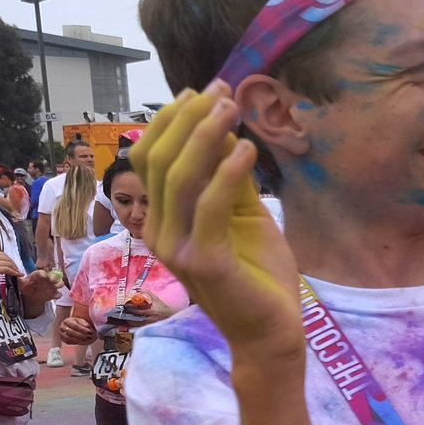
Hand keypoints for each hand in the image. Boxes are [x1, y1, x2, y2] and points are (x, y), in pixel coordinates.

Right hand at [0, 246, 16, 298]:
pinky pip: (7, 269)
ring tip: (19, 273)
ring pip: (8, 263)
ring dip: (15, 268)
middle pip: (7, 257)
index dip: (8, 260)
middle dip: (13, 263)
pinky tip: (17, 275)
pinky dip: (14, 272)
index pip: (1, 254)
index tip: (11, 264)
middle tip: (17, 269)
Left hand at [18, 271, 61, 312]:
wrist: (30, 296)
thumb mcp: (21, 284)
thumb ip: (19, 280)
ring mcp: (52, 286)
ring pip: (60, 283)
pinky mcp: (53, 293)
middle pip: (55, 275)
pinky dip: (57, 294)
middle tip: (51, 280)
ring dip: (58, 284)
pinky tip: (53, 296)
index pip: (43, 272)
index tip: (43, 275)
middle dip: (54, 277)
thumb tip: (15, 276)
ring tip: (54, 287)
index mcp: (39, 275)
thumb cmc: (27, 287)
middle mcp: (47, 279)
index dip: (44, 273)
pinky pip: (59, 294)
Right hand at [56, 313, 96, 346]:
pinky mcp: (62, 338)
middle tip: (87, 337)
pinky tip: (81, 341)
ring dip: (78, 340)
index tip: (89, 331)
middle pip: (70, 332)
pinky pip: (68, 341)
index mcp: (67, 321)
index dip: (82, 329)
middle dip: (80, 335)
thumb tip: (88, 326)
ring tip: (85, 340)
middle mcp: (62, 327)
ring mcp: (61, 333)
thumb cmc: (76, 323)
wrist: (70, 326)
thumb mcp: (80, 320)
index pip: (74, 325)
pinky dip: (75, 342)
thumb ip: (84, 322)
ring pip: (68, 338)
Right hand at [132, 84, 303, 368]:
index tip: (203, 91)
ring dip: (205, 136)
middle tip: (221, 91)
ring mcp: (179, 249)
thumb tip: (224, 128)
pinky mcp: (205, 263)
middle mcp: (162, 232)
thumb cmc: (260, 274)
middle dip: (188, 119)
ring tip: (233, 108)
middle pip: (159, 161)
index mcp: (165, 219)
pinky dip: (226, 173)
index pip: (151, 159)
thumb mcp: (244, 215)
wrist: (272, 333)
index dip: (171, 121)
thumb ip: (230, 178)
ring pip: (179, 179)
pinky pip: (209, 207)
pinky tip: (246, 149)